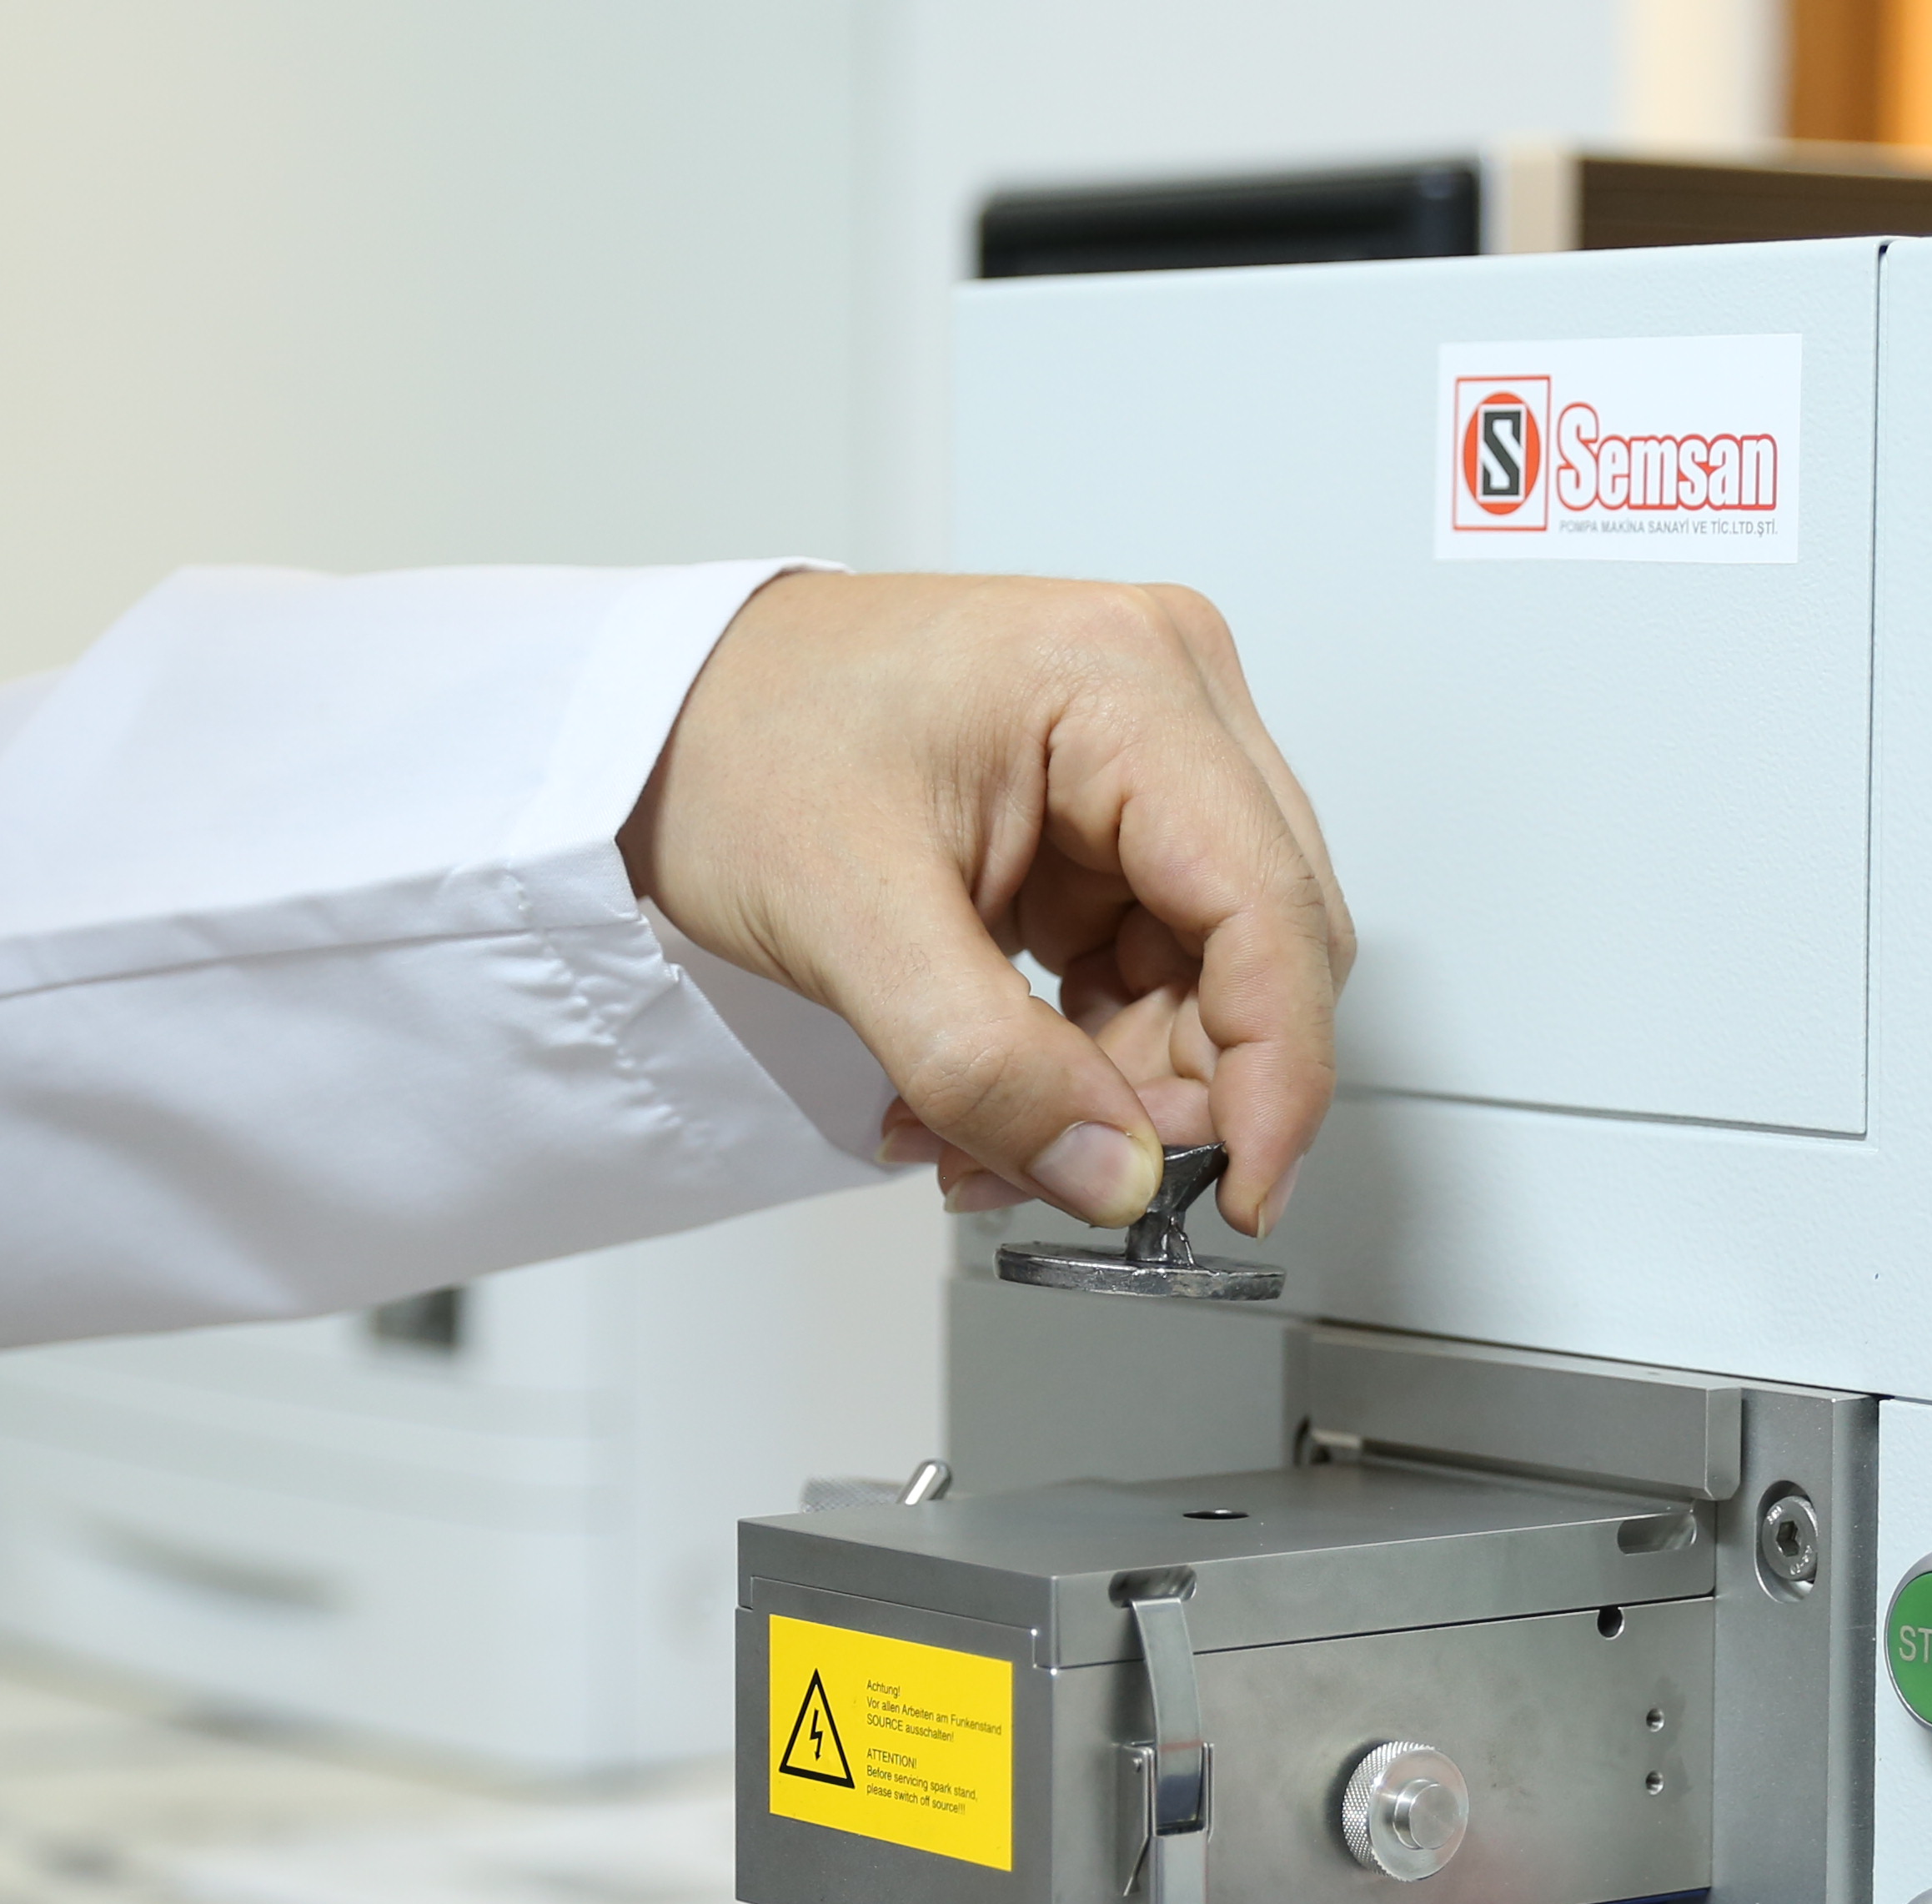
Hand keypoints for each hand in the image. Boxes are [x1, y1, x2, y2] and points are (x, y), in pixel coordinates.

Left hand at [618, 572, 1349, 1234]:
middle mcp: (1165, 697)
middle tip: (1071, 1173)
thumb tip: (1112, 1175)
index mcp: (1126, 681)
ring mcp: (1143, 753)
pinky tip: (989, 1087)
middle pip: (1256, 946)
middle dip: (1171, 1089)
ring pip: (1207, 975)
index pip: (1270, 908)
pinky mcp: (1107, 813)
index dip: (1275, 1074)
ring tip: (976, 1134)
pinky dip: (1081, 1052)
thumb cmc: (733, 743)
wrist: (656, 714)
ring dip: (1114, 1086)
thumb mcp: (849, 919)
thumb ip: (989, 1065)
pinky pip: (1149, 966)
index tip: (1240, 1194)